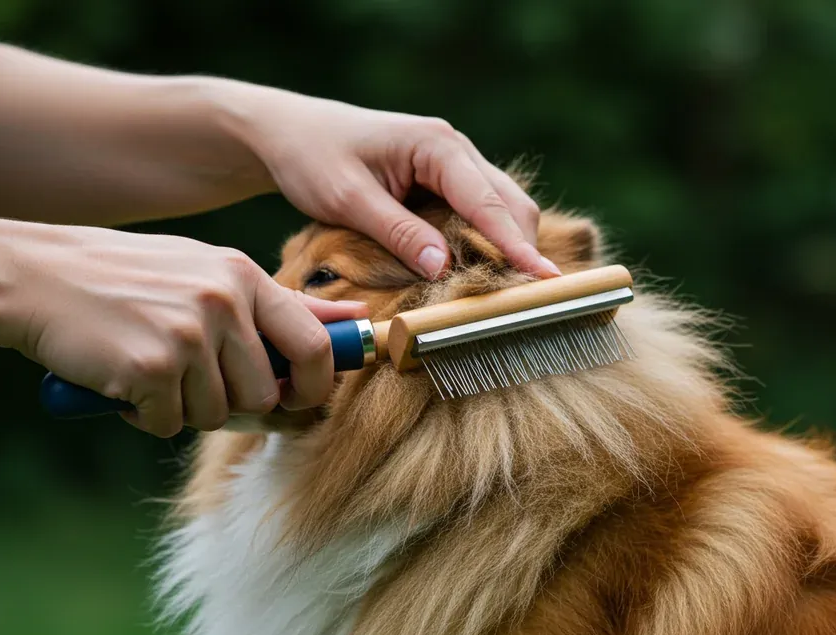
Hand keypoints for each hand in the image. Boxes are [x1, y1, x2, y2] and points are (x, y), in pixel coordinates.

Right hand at [2, 221, 367, 436]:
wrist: (34, 277)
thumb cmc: (127, 278)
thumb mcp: (209, 272)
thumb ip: (282, 304)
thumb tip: (352, 322)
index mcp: (243, 276)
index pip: (313, 344)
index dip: (317, 385)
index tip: (302, 400)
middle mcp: (223, 302)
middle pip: (264, 394)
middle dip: (237, 405)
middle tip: (196, 386)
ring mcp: (188, 335)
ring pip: (216, 414)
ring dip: (184, 408)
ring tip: (152, 371)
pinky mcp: (150, 368)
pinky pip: (168, 423)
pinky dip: (145, 416)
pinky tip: (123, 381)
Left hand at [223, 89, 560, 279]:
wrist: (291, 134)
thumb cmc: (312, 158)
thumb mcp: (347, 198)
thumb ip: (397, 232)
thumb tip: (443, 269)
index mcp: (436, 145)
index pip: (488, 202)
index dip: (516, 245)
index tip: (544, 279)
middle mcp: (455, 150)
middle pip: (510, 204)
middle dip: (523, 248)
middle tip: (534, 298)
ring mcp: (454, 165)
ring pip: (502, 209)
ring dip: (509, 247)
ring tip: (515, 292)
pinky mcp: (446, 183)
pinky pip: (480, 214)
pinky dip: (488, 243)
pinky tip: (484, 274)